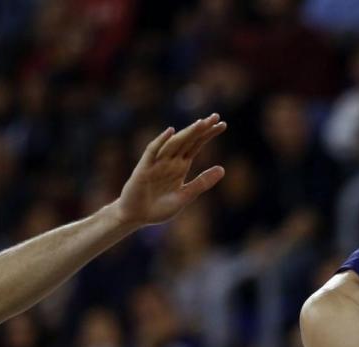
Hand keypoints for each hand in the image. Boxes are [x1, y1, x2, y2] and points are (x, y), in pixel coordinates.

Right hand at [112, 114, 226, 227]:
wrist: (136, 217)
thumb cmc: (159, 207)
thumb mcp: (185, 196)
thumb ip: (202, 182)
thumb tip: (223, 168)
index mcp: (181, 166)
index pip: (197, 145)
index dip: (208, 134)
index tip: (222, 124)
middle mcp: (170, 161)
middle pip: (188, 140)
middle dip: (201, 129)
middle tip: (216, 116)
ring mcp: (157, 163)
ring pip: (174, 144)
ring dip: (187, 133)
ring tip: (201, 123)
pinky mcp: (144, 169)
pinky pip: (152, 152)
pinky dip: (160, 142)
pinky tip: (170, 132)